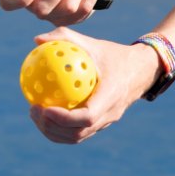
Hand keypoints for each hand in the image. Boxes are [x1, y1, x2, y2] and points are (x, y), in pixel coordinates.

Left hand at [28, 27, 162, 143]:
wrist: (141, 70)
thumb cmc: (113, 54)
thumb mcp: (92, 43)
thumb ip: (65, 38)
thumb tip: (37, 40)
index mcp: (111, 96)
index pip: (87, 117)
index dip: (64, 118)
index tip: (44, 108)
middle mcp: (110, 114)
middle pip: (78, 133)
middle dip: (51, 127)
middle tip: (33, 110)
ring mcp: (106, 122)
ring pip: (77, 137)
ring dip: (53, 131)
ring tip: (34, 114)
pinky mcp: (101, 124)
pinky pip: (78, 132)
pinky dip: (59, 129)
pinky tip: (44, 113)